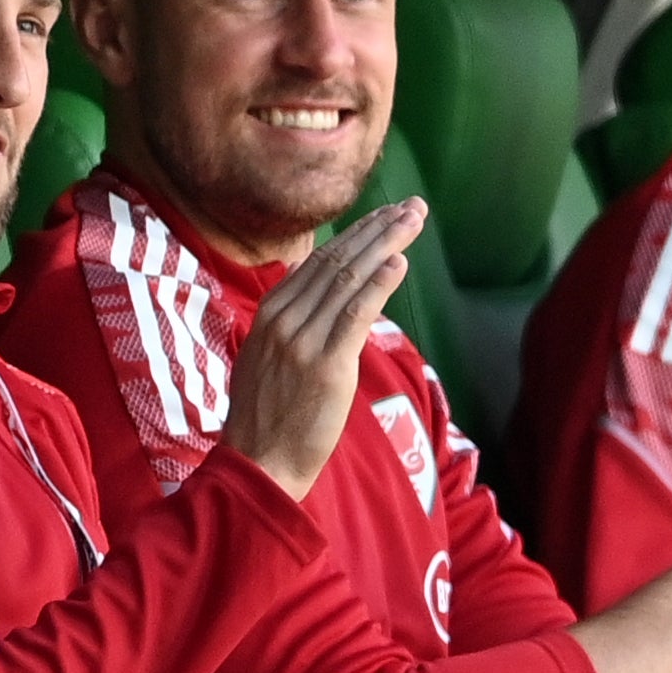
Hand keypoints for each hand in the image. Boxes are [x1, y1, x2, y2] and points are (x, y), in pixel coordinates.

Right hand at [221, 199, 426, 500]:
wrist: (258, 465)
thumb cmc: (267, 418)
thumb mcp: (265, 357)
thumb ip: (288, 319)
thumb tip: (309, 283)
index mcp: (270, 314)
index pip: (319, 262)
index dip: (356, 234)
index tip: (385, 215)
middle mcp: (284, 320)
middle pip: (337, 262)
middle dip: (378, 230)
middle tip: (412, 207)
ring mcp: (303, 342)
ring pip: (348, 280)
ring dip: (385, 245)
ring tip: (413, 221)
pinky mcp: (326, 367)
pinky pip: (354, 316)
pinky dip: (377, 285)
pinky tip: (398, 263)